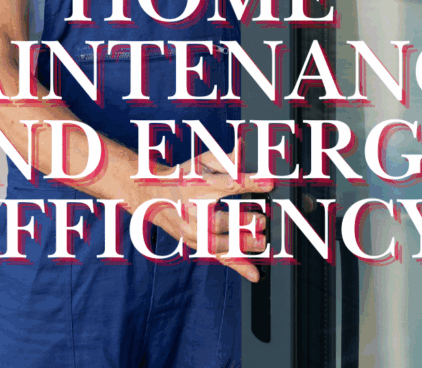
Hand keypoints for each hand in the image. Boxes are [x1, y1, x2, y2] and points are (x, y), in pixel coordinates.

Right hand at [141, 148, 273, 282]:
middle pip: (219, 220)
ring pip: (220, 243)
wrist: (153, 196)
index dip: (249, 182)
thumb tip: (248, 147)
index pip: (226, 183)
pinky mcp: (196, 244)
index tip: (268, 182)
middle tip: (263, 219)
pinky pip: (219, 257)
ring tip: (261, 240)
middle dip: (244, 220)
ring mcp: (192, 231)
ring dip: (243, 243)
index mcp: (196, 184)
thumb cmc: (183, 177)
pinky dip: (238, 266)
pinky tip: (254, 273)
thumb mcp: (203, 162)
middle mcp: (192, 210)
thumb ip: (227, 159)